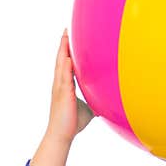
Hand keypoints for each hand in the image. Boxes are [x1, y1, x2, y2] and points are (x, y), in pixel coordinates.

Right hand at [45, 29, 94, 144]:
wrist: (61, 135)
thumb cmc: (72, 124)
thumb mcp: (87, 110)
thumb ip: (94, 101)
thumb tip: (105, 101)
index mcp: (65, 86)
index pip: (65, 64)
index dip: (67, 51)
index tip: (68, 38)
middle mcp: (60, 84)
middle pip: (61, 59)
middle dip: (63, 44)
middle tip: (66, 29)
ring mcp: (60, 88)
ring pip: (61, 65)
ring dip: (63, 50)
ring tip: (65, 36)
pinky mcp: (63, 94)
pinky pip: (64, 77)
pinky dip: (66, 66)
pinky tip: (68, 57)